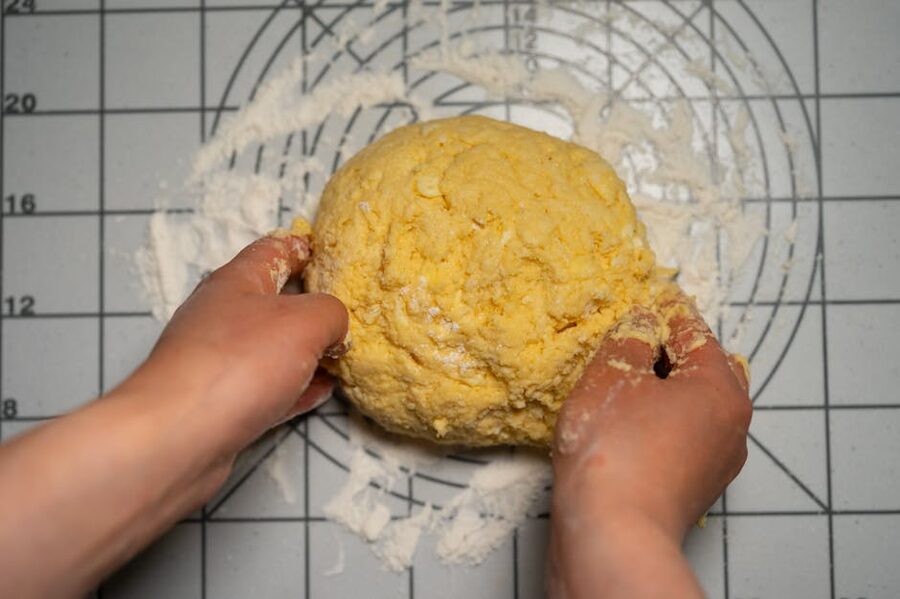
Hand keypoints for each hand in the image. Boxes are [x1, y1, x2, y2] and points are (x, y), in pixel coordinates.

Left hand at [0, 232, 346, 597]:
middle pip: (270, 302)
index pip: (271, 251)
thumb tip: (333, 328)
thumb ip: (330, 313)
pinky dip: (294, 386)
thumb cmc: (240, 363)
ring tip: (337, 356)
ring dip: (304, 351)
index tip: (320, 249)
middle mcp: (220, 317)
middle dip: (306, 306)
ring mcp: (215, 362)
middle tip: (341, 311)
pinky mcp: (217, 405)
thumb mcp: (305, 322)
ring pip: (269, 348)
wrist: (177, 437)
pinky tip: (318, 392)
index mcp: (235, 283)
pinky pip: (265, 388)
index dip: (299, 247)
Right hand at [547, 291, 750, 598]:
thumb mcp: (613, 374)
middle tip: (639, 337)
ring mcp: (718, 461)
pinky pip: (685, 436)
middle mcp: (732, 424)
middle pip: (706, 370)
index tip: (654, 295)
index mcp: (721, 388)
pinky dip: (665, 420)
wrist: (614, 533)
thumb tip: (643, 322)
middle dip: (674, 351)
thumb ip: (631, 337)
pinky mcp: (696, 487)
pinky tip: (634, 422)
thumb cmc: (614, 449)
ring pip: (697, 406)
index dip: (668, 309)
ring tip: (632, 380)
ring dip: (669, 388)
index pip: (694, 332)